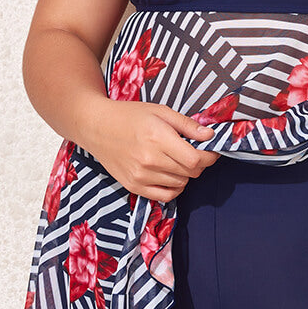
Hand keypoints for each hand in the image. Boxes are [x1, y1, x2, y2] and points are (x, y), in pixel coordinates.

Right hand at [92, 101, 219, 204]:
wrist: (97, 127)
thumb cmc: (129, 116)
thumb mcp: (161, 112)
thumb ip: (187, 125)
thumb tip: (210, 135)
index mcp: (158, 138)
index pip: (195, 159)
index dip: (209, 157)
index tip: (211, 151)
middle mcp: (149, 160)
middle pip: (190, 173)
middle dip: (199, 164)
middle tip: (195, 152)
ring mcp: (140, 176)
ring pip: (180, 184)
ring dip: (186, 174)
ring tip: (178, 160)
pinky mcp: (133, 186)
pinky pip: (165, 196)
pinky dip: (175, 188)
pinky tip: (172, 176)